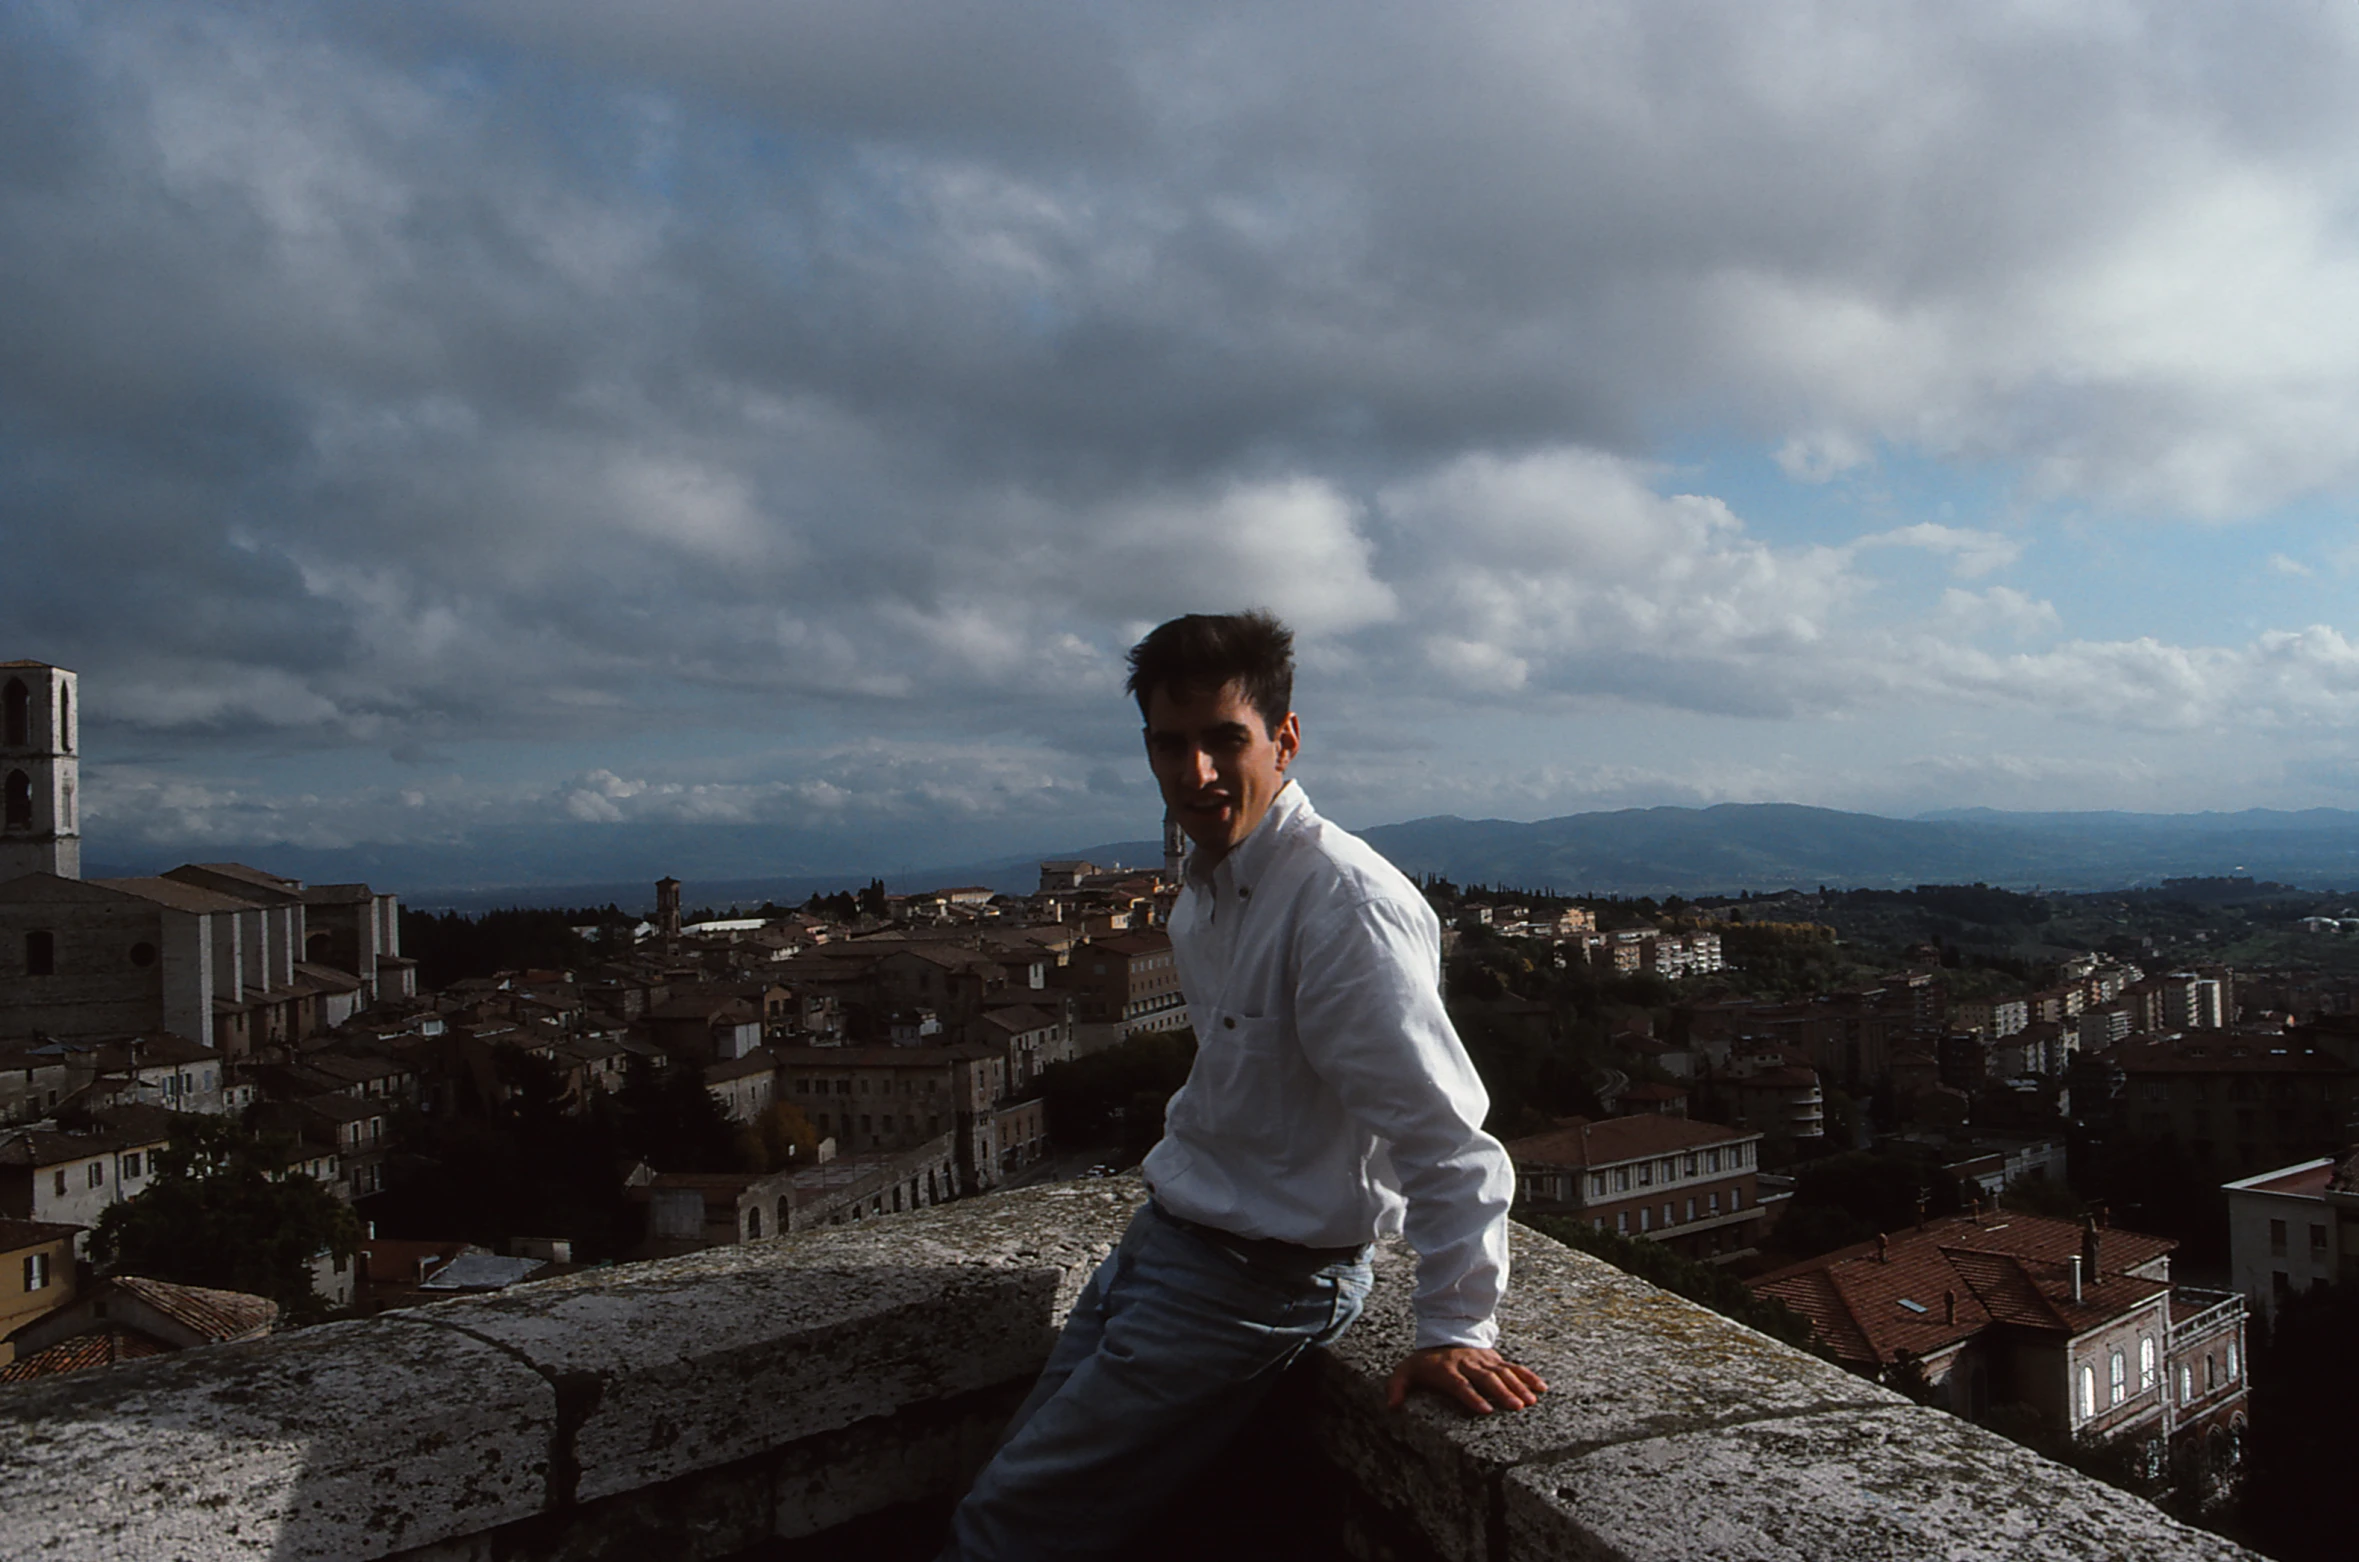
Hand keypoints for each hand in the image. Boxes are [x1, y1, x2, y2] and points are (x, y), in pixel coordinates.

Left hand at [1384, 1345, 1548, 1415]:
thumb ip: (1397, 1387)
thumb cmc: (1425, 1360)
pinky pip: (1513, 1367)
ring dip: (1517, 1386)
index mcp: (1447, 1370)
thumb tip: (1392, 1406)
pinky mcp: (1495, 1359)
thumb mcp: (1406, 1370)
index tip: (1485, 1410)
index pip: (1460, 1385)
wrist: (1443, 1333)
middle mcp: (1467, 1364)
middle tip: (1515, 1407)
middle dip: (1501, 1392)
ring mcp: (1483, 1361)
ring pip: (1503, 1373)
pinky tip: (1541, 1387)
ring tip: (1530, 1402)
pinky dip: (1528, 1376)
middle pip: (1486, 1378)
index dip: (1472, 1397)